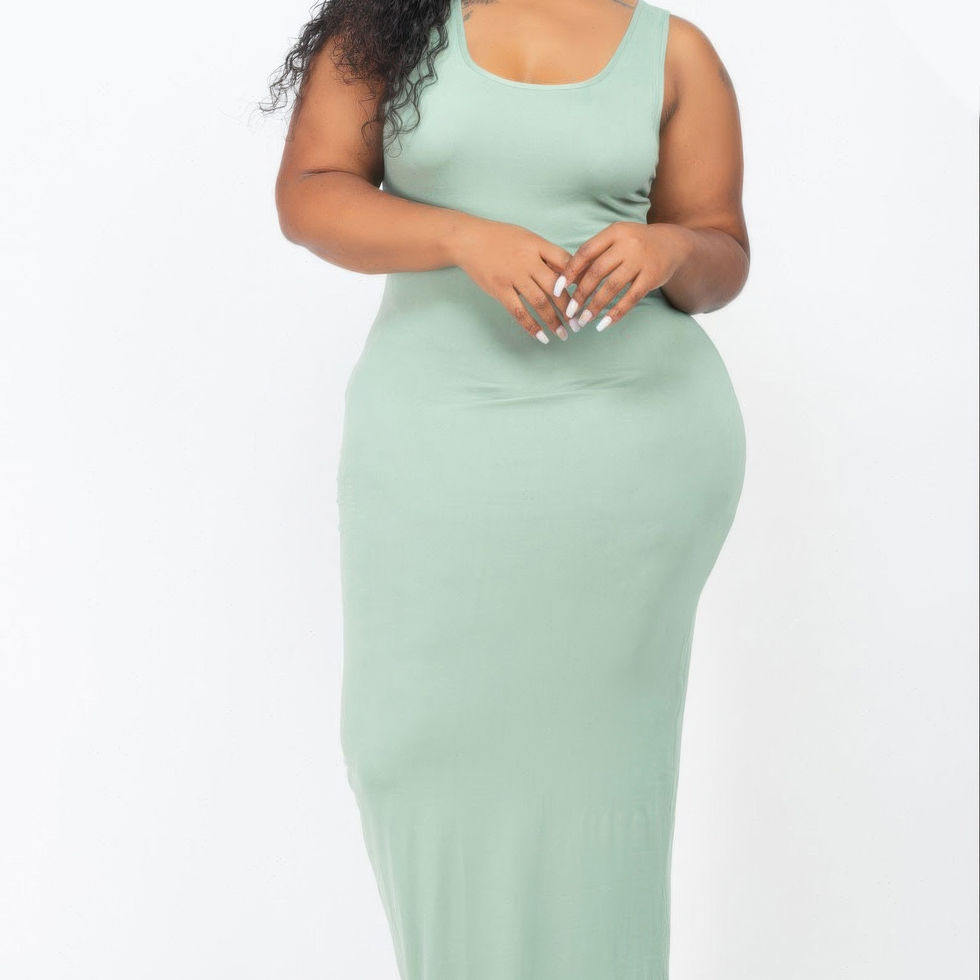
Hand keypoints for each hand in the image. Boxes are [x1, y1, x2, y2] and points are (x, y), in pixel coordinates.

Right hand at [454, 219, 575, 343]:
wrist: (469, 240)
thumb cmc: (501, 238)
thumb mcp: (527, 238)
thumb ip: (547, 254)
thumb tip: (568, 275)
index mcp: (537, 245)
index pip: (565, 263)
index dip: (578, 280)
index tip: (587, 295)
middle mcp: (527, 261)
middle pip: (555, 288)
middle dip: (570, 308)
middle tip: (579, 323)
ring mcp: (513, 276)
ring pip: (539, 303)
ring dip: (554, 321)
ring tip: (563, 334)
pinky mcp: (500, 290)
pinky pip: (518, 312)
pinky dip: (531, 326)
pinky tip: (541, 337)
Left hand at [557, 222, 691, 331]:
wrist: (672, 244)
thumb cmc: (635, 244)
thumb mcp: (615, 240)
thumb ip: (594, 255)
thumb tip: (567, 280)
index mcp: (613, 233)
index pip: (586, 253)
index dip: (569, 272)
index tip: (556, 290)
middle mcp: (627, 245)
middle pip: (597, 272)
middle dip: (580, 294)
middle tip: (569, 312)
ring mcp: (641, 261)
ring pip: (612, 287)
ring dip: (595, 306)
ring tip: (583, 320)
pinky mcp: (652, 277)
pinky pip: (631, 298)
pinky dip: (616, 313)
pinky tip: (603, 324)